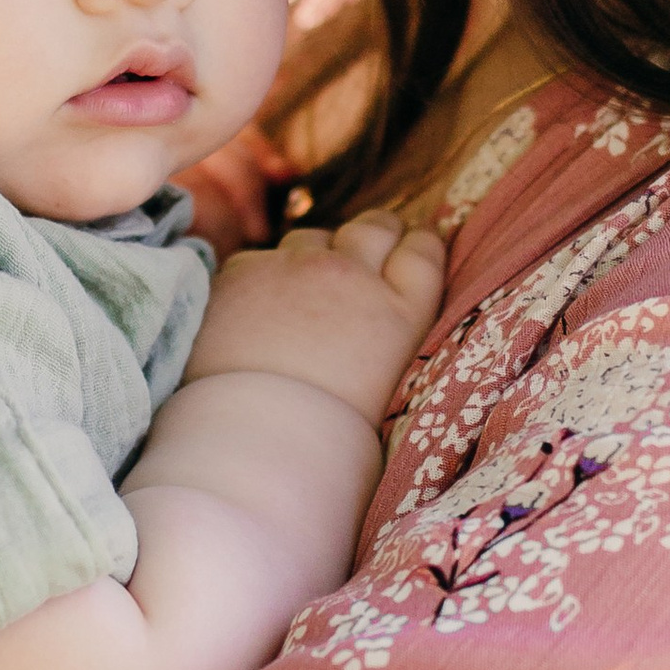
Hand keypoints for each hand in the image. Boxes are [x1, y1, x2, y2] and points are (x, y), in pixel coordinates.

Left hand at [185, 208, 446, 425]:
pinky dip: (259, 279)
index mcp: (400, 315)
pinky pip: (259, 259)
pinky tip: (251, 316)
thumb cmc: (325, 438)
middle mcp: (354, 277)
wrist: (252, 441)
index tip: (411, 244)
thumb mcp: (385, 390)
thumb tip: (378, 325)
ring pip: (313, 239)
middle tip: (365, 249)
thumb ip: (388, 341)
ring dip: (312, 257)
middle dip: (374, 233)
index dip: (418, 243)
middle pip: (375, 228)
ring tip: (299, 297)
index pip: (425, 251)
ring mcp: (297, 268)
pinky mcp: (245, 270)